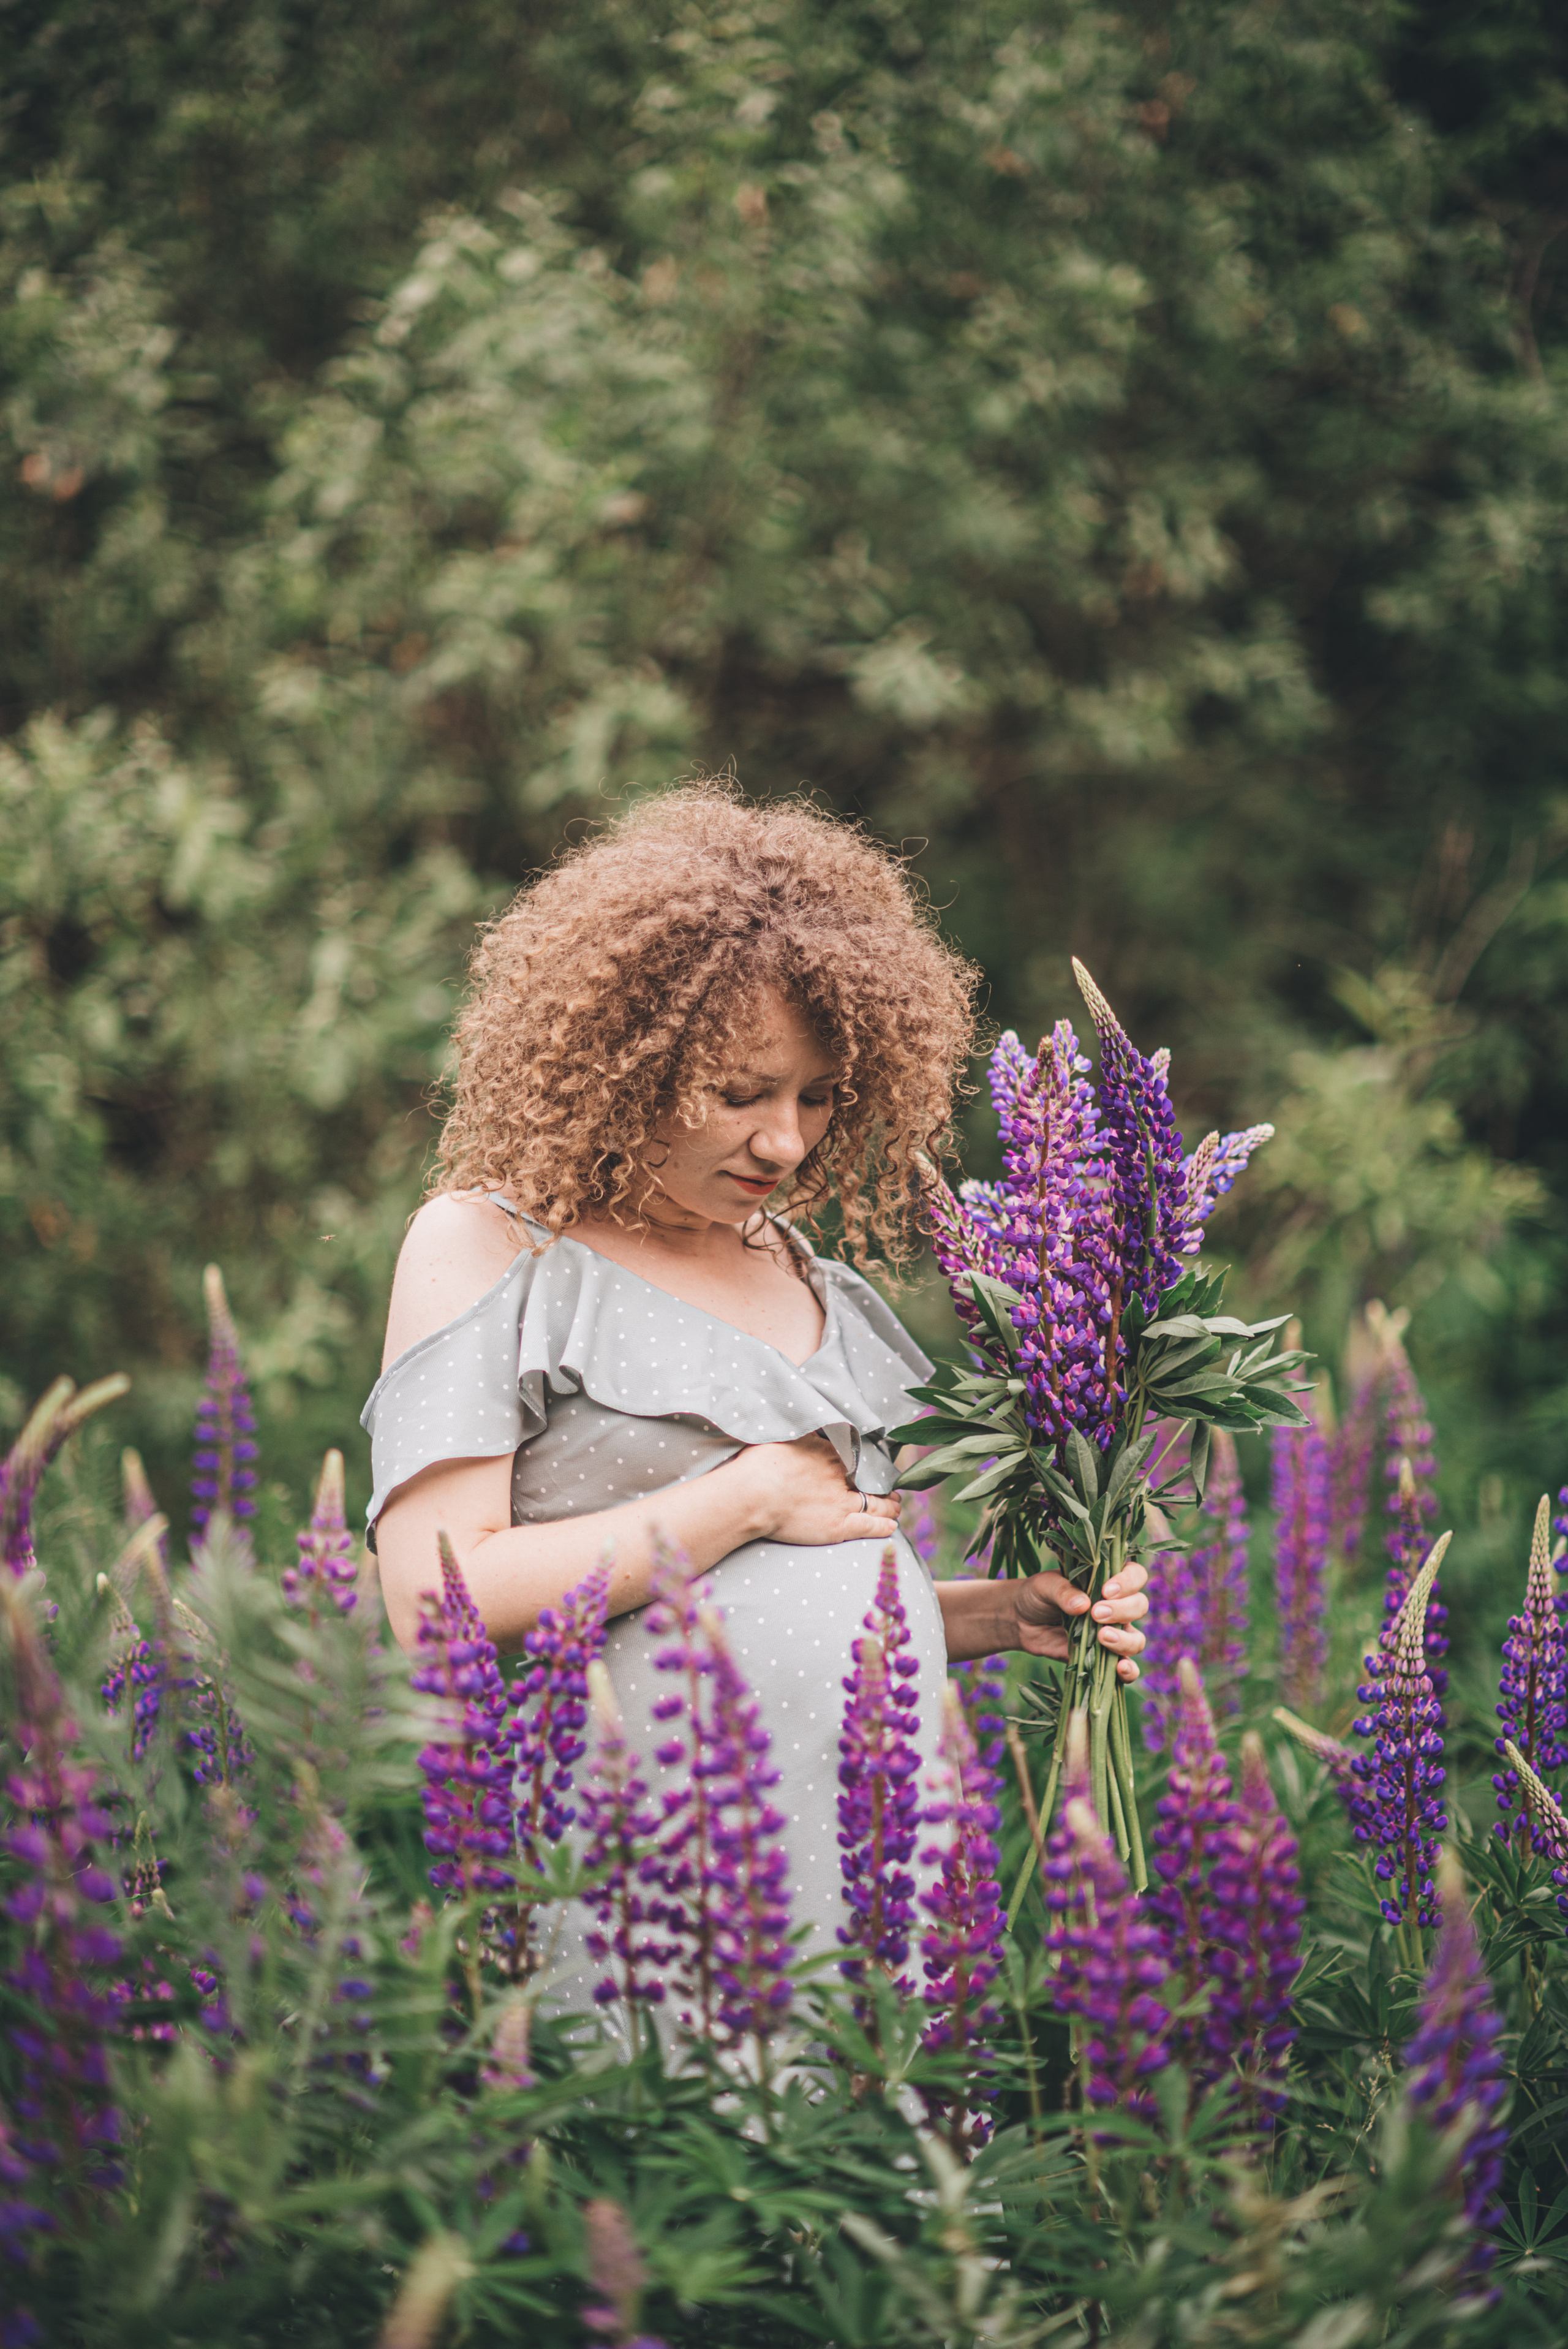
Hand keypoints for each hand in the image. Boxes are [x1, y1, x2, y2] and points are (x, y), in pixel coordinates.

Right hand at [730, 1434, 903, 1547]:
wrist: (754, 1494)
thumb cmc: (760, 1464)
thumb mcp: (782, 1436)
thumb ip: (799, 1431)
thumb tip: (804, 1416)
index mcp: (828, 1451)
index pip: (855, 1455)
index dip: (865, 1462)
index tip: (869, 1465)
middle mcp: (840, 1474)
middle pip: (869, 1479)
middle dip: (882, 1484)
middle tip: (892, 1488)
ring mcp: (842, 1500)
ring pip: (875, 1503)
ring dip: (889, 1505)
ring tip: (896, 1507)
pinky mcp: (838, 1525)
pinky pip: (868, 1526)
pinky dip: (882, 1527)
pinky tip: (892, 1528)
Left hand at [1011, 1561, 1149, 1681]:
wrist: (1020, 1621)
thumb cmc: (1037, 1595)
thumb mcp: (1045, 1586)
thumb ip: (1063, 1592)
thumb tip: (1083, 1605)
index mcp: (1107, 1580)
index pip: (1136, 1575)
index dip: (1129, 1582)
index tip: (1107, 1590)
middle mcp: (1117, 1606)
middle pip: (1139, 1606)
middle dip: (1122, 1610)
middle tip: (1096, 1614)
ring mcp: (1113, 1633)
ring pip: (1137, 1639)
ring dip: (1125, 1640)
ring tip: (1102, 1638)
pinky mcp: (1104, 1658)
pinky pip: (1127, 1668)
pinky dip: (1129, 1671)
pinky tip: (1120, 1668)